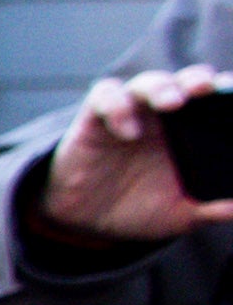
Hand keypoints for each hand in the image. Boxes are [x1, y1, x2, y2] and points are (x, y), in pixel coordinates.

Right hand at [30, 67, 221, 249]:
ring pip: (147, 83)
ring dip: (161, 88)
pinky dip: (117, 107)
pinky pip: (105, 96)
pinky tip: (128, 132)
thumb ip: (211, 210)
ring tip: (172, 103)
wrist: (86, 224)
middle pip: (185, 82)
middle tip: (206, 90)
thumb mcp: (181, 214)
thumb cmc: (139, 210)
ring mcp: (130, 114)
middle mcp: (163, 117)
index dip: (227, 92)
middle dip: (198, 80)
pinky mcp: (94, 120)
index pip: (215, 100)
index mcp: (192, 131)